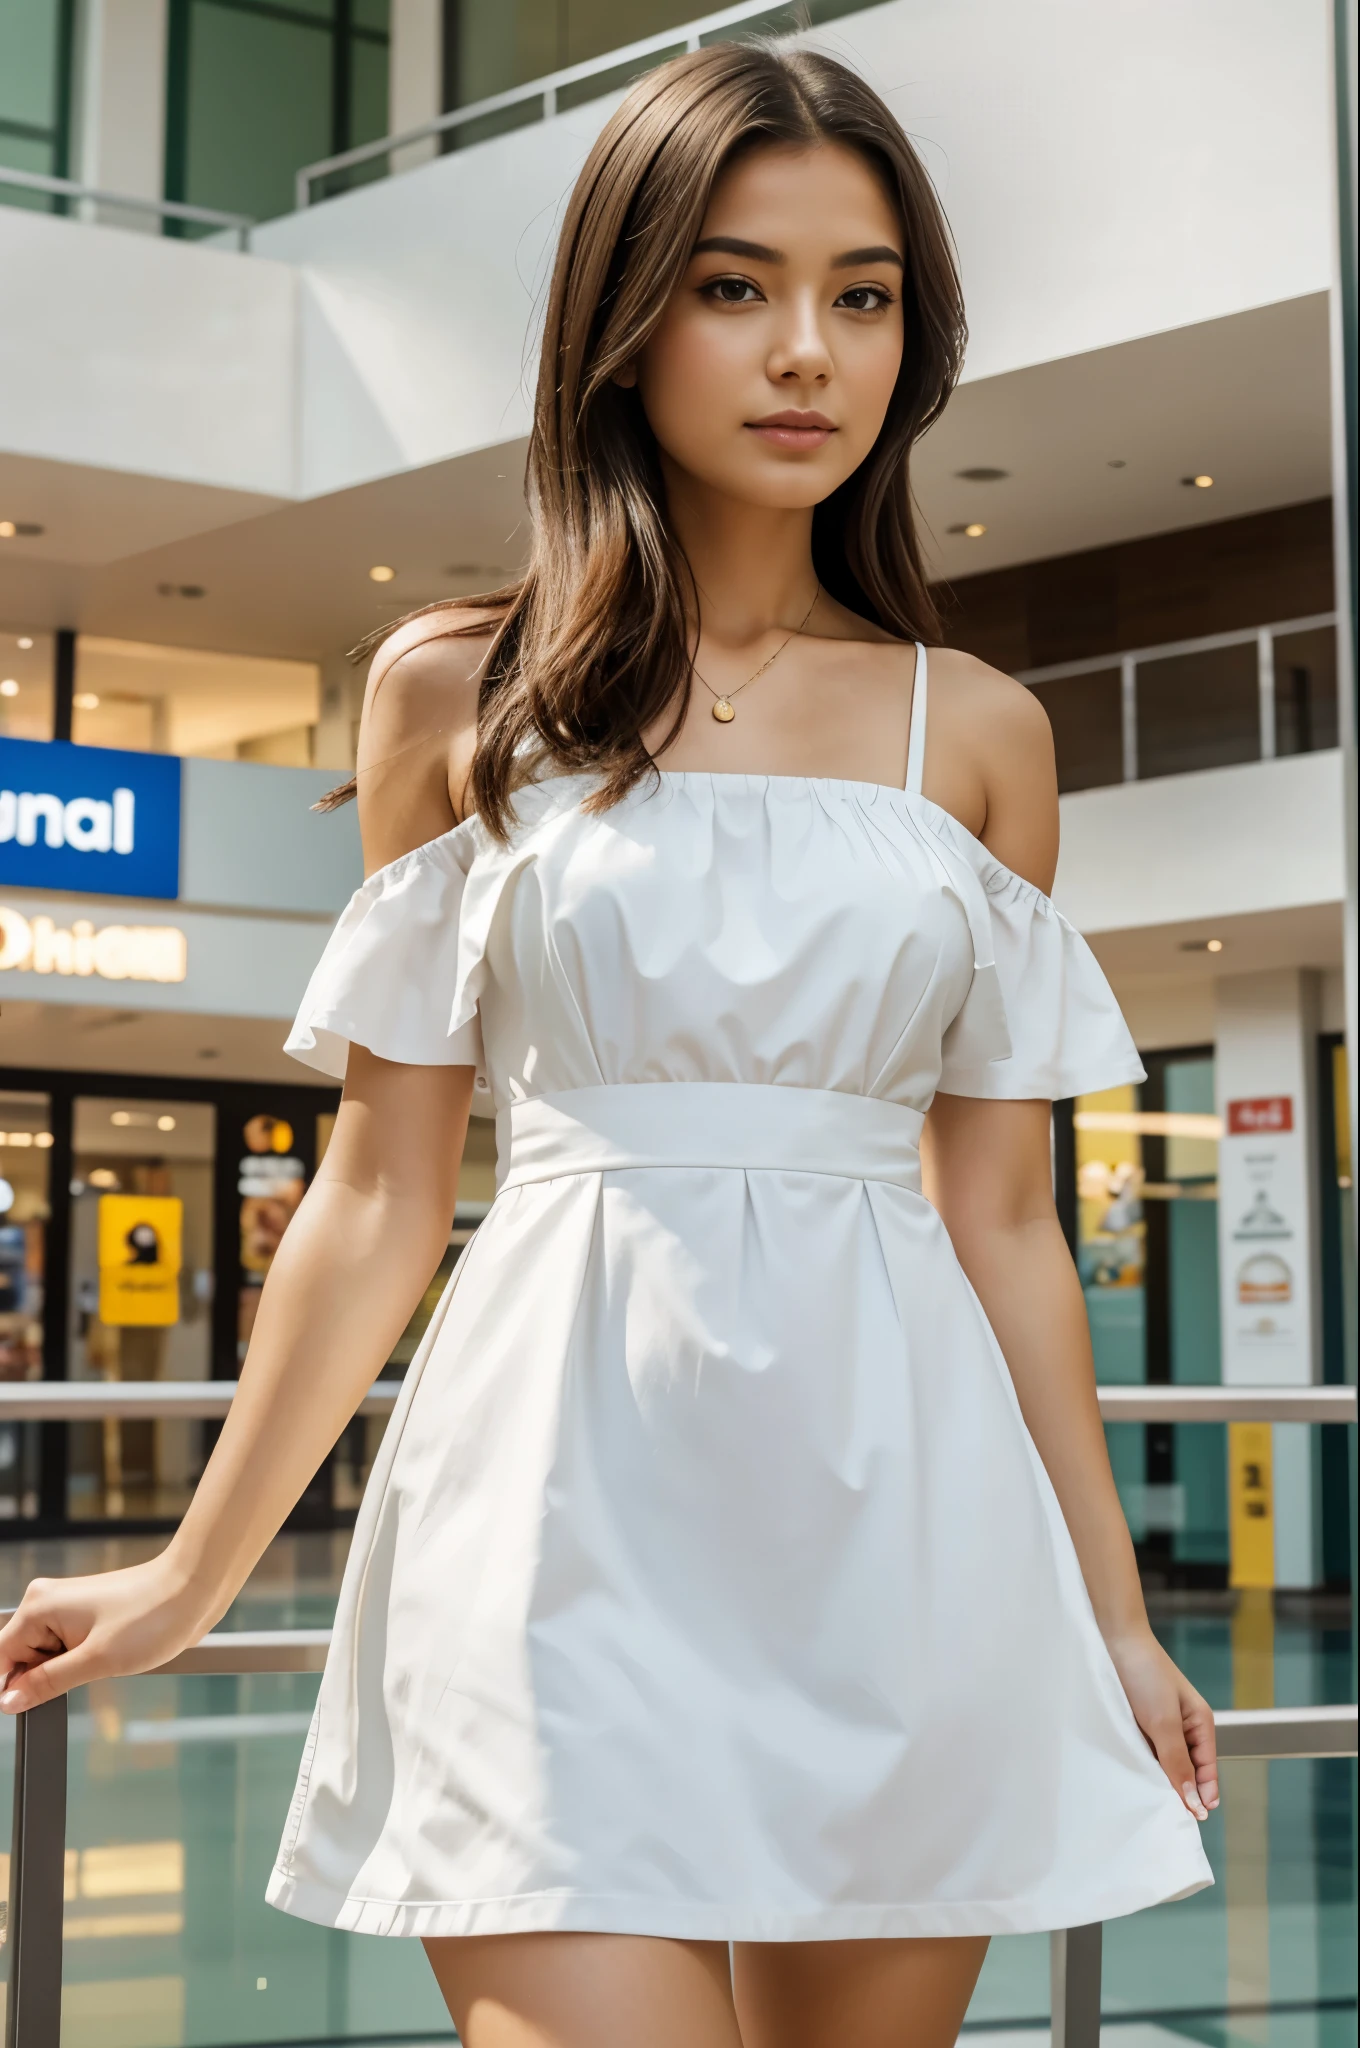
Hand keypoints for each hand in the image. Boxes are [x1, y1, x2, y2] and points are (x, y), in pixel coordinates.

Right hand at [0, 1558, 206, 1712]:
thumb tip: (8, 1702)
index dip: (12, 1687)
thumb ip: (46, 1683)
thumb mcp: (95, 1660)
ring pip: (46, 1655)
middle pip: (22, 1657)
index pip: (1, 1657)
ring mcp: (69, 1608)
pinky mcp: (88, 1616)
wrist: (195, 1589)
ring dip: (66, 1671)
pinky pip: (67, 1648)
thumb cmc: (151, 1616)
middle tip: (84, 1675)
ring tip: (103, 1661)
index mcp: (39, 1606)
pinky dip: (80, 1662)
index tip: (31, 1706)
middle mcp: (48, 1601)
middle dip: (44, 1678)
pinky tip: (107, 1657)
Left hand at [1105, 1626, 1218, 1819]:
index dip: (1202, 1795)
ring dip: (1158, 1780)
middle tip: (1169, 1819)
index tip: (1193, 1820)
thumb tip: (1195, 1803)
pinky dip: (1142, 1765)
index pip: (1207, 1770)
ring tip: (1151, 1805)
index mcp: (1200, 1724)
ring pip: (1164, 1763)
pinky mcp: (1137, 1723)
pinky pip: (1144, 1752)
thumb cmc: (1145, 1675)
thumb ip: (1178, 1763)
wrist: (1113, 1640)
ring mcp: (1159, 1726)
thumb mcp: (1164, 1722)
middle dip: (1180, 1792)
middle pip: (1187, 1770)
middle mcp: (1182, 1727)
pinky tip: (1133, 1780)